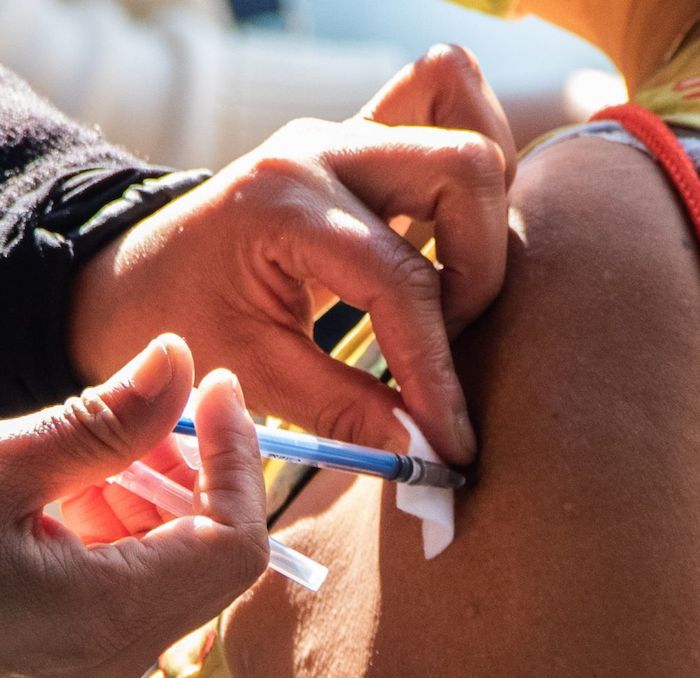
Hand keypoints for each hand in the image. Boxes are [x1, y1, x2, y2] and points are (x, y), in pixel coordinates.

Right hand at [0, 334, 267, 677]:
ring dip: (153, 492)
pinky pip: (133, 577)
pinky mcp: (74, 649)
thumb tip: (179, 359)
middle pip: (213, 554)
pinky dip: (120, 521)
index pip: (238, 545)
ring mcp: (94, 660)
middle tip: (151, 410)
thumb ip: (103, 422)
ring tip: (93, 446)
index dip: (242, 462)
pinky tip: (69, 486)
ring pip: (175, 562)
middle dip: (196, 470)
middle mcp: (114, 657)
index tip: (220, 390)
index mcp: (106, 620)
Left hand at [70, 45, 514, 464]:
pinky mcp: (360, 146)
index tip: (452, 441)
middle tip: (446, 342)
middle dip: (478, 276)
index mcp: (281, 204)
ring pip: (468, 136)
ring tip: (452, 297)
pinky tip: (449, 244)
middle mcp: (322, 151)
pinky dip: (468, 180)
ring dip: (484, 223)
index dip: (436, 371)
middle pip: (464, 172)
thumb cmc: (176, 322)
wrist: (138, 275)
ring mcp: (345, 137)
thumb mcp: (250, 373)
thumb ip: (343, 410)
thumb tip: (425, 449)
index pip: (399, 281)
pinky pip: (444, 114)